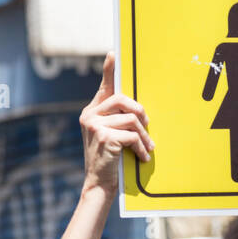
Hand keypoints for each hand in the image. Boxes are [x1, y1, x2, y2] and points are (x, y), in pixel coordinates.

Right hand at [80, 53, 152, 194]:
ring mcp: (95, 125)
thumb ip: (116, 121)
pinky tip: (142, 157)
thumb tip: (138, 111)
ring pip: (131, 120)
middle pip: (123, 100)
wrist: (99, 184)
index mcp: (91, 112)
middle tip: (148, 126)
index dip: (109, 71)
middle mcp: (89, 116)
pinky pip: (132, 136)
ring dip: (144, 136)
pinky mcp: (104, 137)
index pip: (103, 87)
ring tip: (148, 148)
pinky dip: (141, 148)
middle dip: (140, 113)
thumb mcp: (109, 137)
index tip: (114, 53)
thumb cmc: (108, 161)